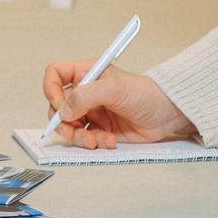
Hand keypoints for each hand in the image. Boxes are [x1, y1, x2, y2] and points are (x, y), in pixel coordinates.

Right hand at [42, 61, 193, 149]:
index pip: (56, 75)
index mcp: (87, 74)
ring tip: (92, 141)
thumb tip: (64, 111)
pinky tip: (109, 140)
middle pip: (58, 106)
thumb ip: (85, 97)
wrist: (167, 114)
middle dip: (61, 122)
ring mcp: (93, 112)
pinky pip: (87, 138)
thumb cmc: (145, 93)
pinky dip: (95, 142)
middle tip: (69, 132)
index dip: (51, 89)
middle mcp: (86, 93)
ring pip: (70, 126)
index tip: (58, 104)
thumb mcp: (114, 89)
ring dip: (78, 136)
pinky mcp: (101, 129)